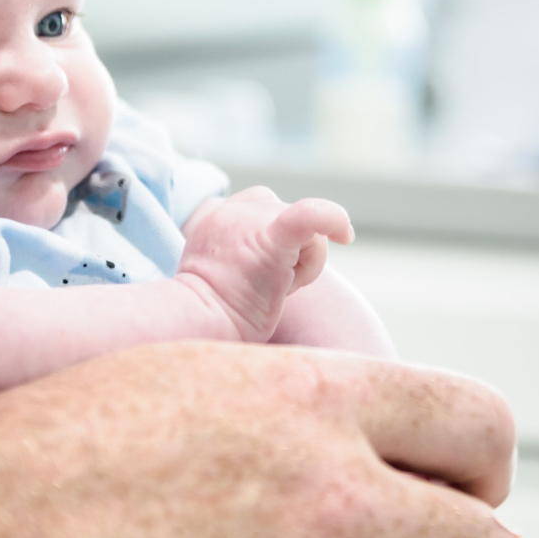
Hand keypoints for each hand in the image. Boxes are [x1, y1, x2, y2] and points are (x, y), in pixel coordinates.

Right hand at [177, 187, 354, 341]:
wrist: (193, 329)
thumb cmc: (209, 314)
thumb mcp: (218, 270)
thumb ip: (241, 252)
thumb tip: (273, 261)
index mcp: (218, 217)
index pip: (264, 208)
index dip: (274, 237)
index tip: (256, 272)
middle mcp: (232, 211)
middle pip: (291, 218)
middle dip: (291, 255)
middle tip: (264, 289)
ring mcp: (249, 223)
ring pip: (308, 233)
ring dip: (302, 266)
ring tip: (272, 292)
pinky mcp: (270, 242)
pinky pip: (308, 217)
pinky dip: (330, 218)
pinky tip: (345, 232)